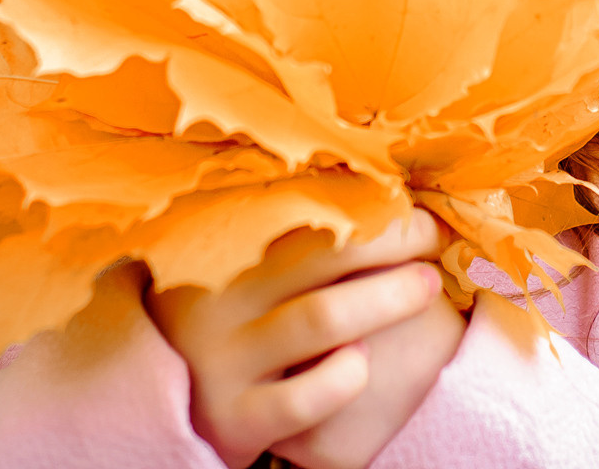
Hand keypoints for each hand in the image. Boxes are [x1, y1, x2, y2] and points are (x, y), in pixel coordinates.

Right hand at [145, 209, 465, 468]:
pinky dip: (340, 379)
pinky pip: (301, 400)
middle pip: (322, 252)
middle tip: (431, 236)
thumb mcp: (234, 263)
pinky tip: (362, 362)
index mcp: (214, 245)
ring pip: (321, 318)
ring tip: (426, 285)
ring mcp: (221, 360)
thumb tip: (374, 179)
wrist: (167, 403)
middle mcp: (214, 297)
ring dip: (386, 298)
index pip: (299, 204)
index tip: (406, 199)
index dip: (366, 200)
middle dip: (391, 240)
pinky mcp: (234, 419)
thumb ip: (280, 224)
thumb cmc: (226, 315)